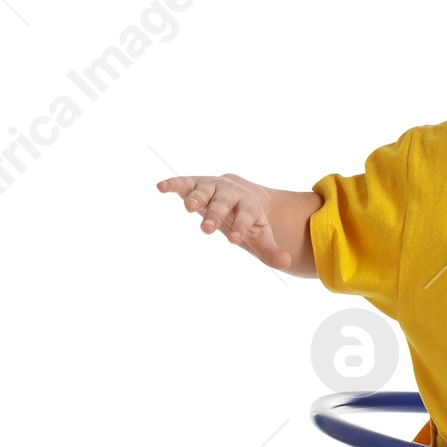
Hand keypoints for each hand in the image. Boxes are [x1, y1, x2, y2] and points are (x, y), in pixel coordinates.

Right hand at [156, 173, 297, 271]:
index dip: (240, 227)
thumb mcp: (260, 235)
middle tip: (207, 229)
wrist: (241, 193)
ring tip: (189, 208)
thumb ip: (271, 250)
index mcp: (248, 205)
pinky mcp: (196, 184)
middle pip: (222, 204)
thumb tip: (286, 263)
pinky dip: (173, 184)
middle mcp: (230, 194)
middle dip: (215, 215)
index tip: (235, 239)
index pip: (245, 216)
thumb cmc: (249, 220)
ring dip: (196, 197)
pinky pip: (183, 183)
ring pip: (203, 191)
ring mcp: (212, 188)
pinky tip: (160, 187)